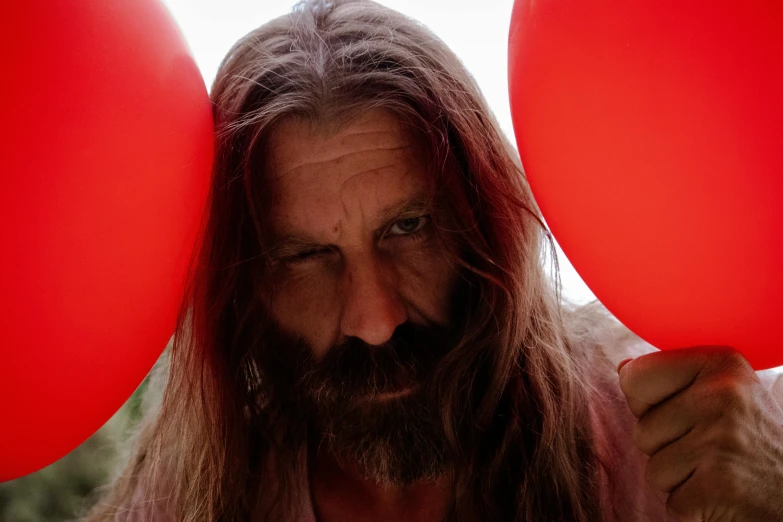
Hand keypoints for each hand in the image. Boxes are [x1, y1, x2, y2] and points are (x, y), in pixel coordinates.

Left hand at [618, 347, 782, 520]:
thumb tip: (624, 369)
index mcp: (720, 363)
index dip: (647, 404)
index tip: (687, 412)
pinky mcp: (720, 484)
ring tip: (718, 471)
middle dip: (666, 448)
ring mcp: (722, 440)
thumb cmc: (751, 443)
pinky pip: (671, 501)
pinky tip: (722, 494)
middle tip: (711, 450)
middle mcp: (723, 395)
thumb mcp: (724, 394)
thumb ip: (671, 380)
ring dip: (679, 479)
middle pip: (641, 428)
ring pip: (653, 468)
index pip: (634, 377)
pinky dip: (692, 506)